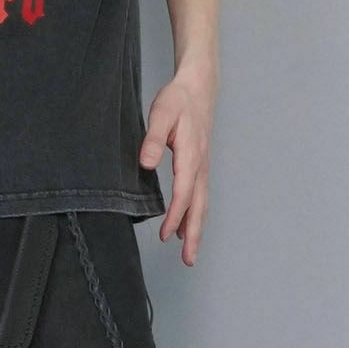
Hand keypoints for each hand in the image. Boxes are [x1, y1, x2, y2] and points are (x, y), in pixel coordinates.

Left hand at [139, 68, 215, 264]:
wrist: (198, 87)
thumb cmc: (178, 100)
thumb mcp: (161, 114)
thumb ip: (152, 139)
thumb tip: (146, 163)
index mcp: (191, 156)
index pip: (185, 193)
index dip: (175, 216)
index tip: (165, 235)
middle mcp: (201, 165)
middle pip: (199, 206)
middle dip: (194, 235)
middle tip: (188, 260)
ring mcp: (203, 167)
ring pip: (202, 204)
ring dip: (196, 229)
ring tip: (189, 252)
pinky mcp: (200, 166)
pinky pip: (200, 196)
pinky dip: (196, 214)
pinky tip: (187, 226)